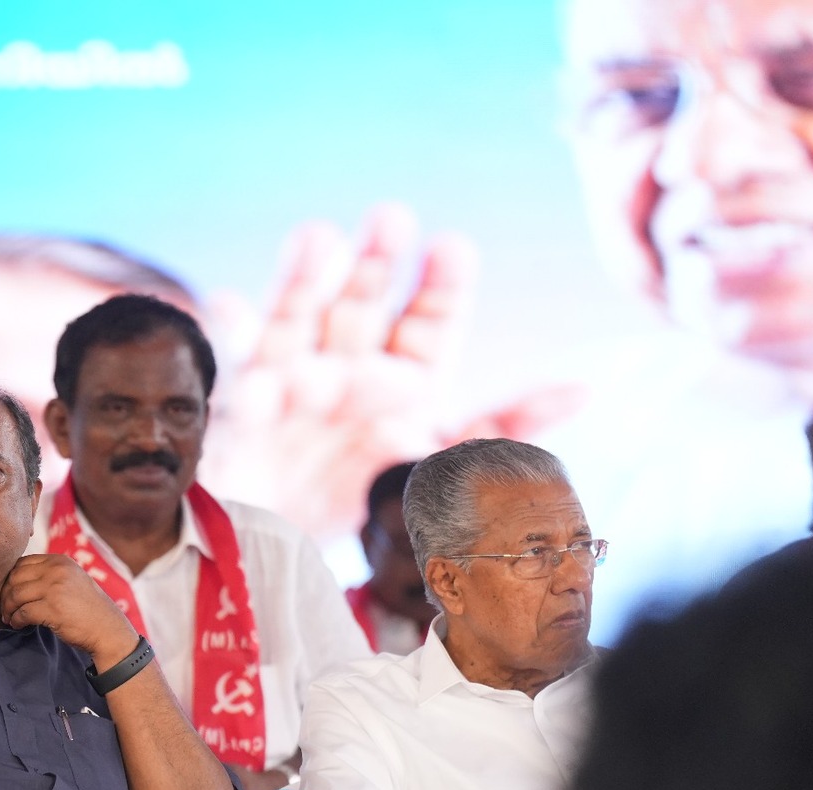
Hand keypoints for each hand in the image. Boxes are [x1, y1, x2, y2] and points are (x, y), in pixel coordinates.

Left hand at [0, 554, 137, 668]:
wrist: (107, 630)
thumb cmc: (87, 608)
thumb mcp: (72, 580)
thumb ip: (50, 574)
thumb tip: (16, 577)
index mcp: (59, 561)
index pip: (22, 563)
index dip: (11, 578)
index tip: (9, 592)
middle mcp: (56, 570)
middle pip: (15, 577)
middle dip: (5, 594)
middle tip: (5, 608)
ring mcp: (54, 589)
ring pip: (15, 595)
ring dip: (8, 609)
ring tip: (9, 618)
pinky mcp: (52, 609)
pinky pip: (22, 612)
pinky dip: (16, 620)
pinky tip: (17, 625)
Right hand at [202, 204, 583, 542]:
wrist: (289, 547)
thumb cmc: (370, 503)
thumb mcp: (447, 469)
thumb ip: (506, 428)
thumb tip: (583, 389)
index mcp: (406, 378)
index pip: (429, 319)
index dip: (440, 285)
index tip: (451, 249)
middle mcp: (350, 367)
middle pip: (363, 303)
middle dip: (375, 262)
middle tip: (390, 219)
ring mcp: (293, 380)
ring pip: (302, 318)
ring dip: (307, 278)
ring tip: (317, 238)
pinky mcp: (245, 407)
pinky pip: (240, 370)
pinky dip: (234, 332)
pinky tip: (230, 304)